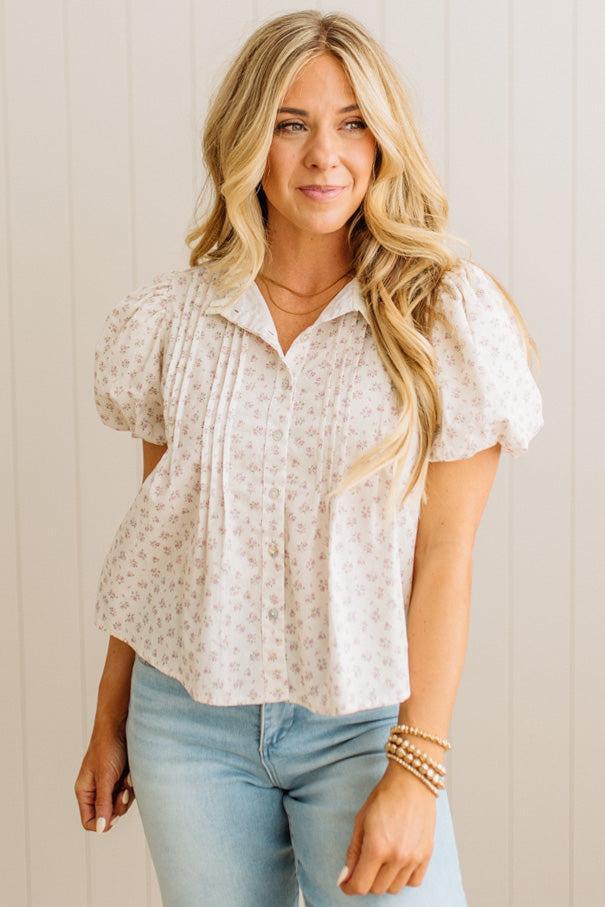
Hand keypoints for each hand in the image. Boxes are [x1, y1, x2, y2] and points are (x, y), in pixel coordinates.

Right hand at [74, 718, 135, 832]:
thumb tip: (101, 829)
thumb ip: (103, 803)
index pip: (89, 820)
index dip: (102, 822)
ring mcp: (111, 784)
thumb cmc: (108, 746)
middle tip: (122, 790)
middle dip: (118, 804)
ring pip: (122, 803)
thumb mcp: (105, 777)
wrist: (122, 723)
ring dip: (128, 792)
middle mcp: (97, 790)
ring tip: (128, 776)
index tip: (114, 814)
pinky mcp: (123, 777)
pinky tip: (132, 772)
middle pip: (109, 814)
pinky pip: (131, 791)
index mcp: (85, 791)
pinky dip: (133, 784)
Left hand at [338, 761, 436, 895]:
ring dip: (384, 880)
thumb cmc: (384, 796)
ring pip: (394, 888)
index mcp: (377, 847)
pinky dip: (403, 877)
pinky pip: (413, 882)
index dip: (350, 888)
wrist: (411, 781)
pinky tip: (398, 862)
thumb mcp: (360, 820)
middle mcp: (397, 856)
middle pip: (377, 889)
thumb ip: (353, 852)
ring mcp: (414, 857)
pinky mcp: (427, 855)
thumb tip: (345, 877)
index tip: (346, 884)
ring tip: (382, 860)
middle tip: (364, 865)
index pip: (361, 885)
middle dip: (366, 880)